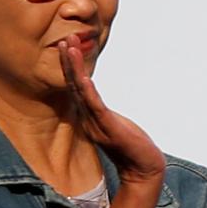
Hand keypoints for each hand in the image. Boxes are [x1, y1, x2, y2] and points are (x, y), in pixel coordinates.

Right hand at [59, 40, 165, 184]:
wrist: (141, 168)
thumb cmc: (128, 146)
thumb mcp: (112, 123)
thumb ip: (101, 112)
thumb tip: (96, 100)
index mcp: (89, 115)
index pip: (76, 86)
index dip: (71, 67)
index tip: (67, 46)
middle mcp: (88, 117)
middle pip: (75, 84)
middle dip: (69, 61)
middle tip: (64, 39)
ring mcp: (96, 122)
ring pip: (81, 90)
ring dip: (75, 68)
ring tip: (69, 48)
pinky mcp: (107, 127)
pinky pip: (95, 106)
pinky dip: (88, 91)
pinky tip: (83, 78)